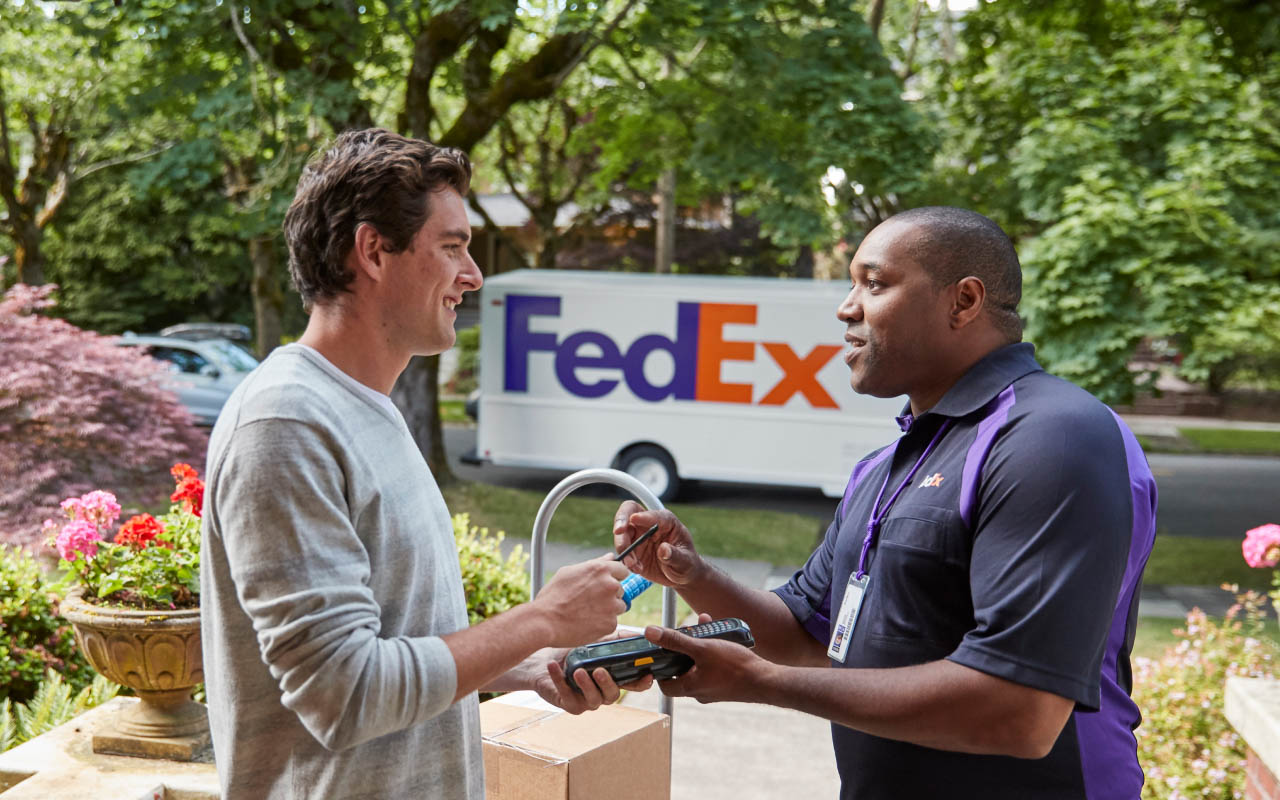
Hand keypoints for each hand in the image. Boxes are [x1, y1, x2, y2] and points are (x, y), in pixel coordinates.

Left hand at [528, 646, 655, 714]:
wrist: (542, 661)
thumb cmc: (571, 652)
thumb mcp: (595, 641)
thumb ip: (616, 640)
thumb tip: (637, 635)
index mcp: (611, 678)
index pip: (632, 684)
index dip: (641, 683)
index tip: (647, 675)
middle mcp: (602, 692)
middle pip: (612, 695)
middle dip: (607, 684)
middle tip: (599, 671)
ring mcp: (586, 700)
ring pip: (593, 700)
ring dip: (586, 685)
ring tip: (578, 671)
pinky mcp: (569, 704)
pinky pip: (567, 697)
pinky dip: (560, 681)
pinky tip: (554, 666)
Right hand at [533, 556, 628, 646]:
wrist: (545, 622)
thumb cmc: (553, 596)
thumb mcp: (569, 572)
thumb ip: (594, 564)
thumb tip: (609, 557)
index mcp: (600, 570)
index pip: (622, 570)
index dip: (615, 577)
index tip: (609, 583)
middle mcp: (610, 585)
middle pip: (620, 590)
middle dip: (609, 595)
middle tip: (590, 601)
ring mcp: (612, 606)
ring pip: (618, 607)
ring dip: (608, 609)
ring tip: (587, 612)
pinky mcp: (610, 623)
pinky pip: (611, 622)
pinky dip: (602, 623)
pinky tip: (587, 622)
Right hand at [612, 502, 704, 588]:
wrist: (680, 576)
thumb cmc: (687, 564)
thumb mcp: (685, 562)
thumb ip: (675, 556)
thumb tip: (664, 549)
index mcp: (666, 521)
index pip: (652, 514)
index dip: (643, 516)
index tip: (634, 520)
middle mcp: (649, 525)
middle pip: (629, 514)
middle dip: (621, 522)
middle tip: (618, 533)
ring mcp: (639, 536)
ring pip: (621, 533)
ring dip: (623, 547)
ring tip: (633, 565)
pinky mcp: (632, 549)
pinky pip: (621, 550)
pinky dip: (624, 559)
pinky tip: (636, 569)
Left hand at [643, 622, 771, 704]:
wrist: (766, 681)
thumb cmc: (735, 667)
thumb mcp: (703, 648)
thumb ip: (676, 640)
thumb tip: (650, 633)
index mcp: (690, 688)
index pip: (664, 684)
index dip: (659, 669)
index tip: (660, 653)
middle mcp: (700, 692)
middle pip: (682, 671)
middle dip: (683, 649)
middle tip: (686, 633)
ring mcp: (714, 689)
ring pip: (699, 666)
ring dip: (700, 646)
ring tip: (706, 627)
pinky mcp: (726, 685)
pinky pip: (712, 667)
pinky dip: (712, 652)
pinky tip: (720, 636)